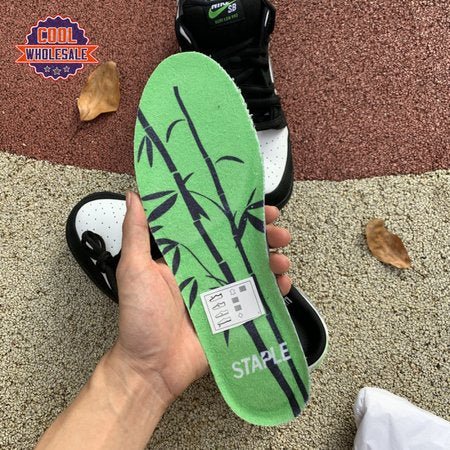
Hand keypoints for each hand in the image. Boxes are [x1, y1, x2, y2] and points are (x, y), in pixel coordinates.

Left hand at [108, 191, 291, 405]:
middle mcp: (206, 272)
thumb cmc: (140, 318)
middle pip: (241, 248)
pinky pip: (258, 298)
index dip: (237, 216)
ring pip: (254, 270)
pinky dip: (273, 289)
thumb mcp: (134, 270)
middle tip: (279, 232)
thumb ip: (137, 233)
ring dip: (272, 261)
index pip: (216, 229)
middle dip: (264, 237)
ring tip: (282, 259)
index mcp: (186, 258)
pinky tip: (282, 284)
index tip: (256, 206)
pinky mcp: (232, 315)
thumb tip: (135, 196)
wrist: (152, 367)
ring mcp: (222, 294)